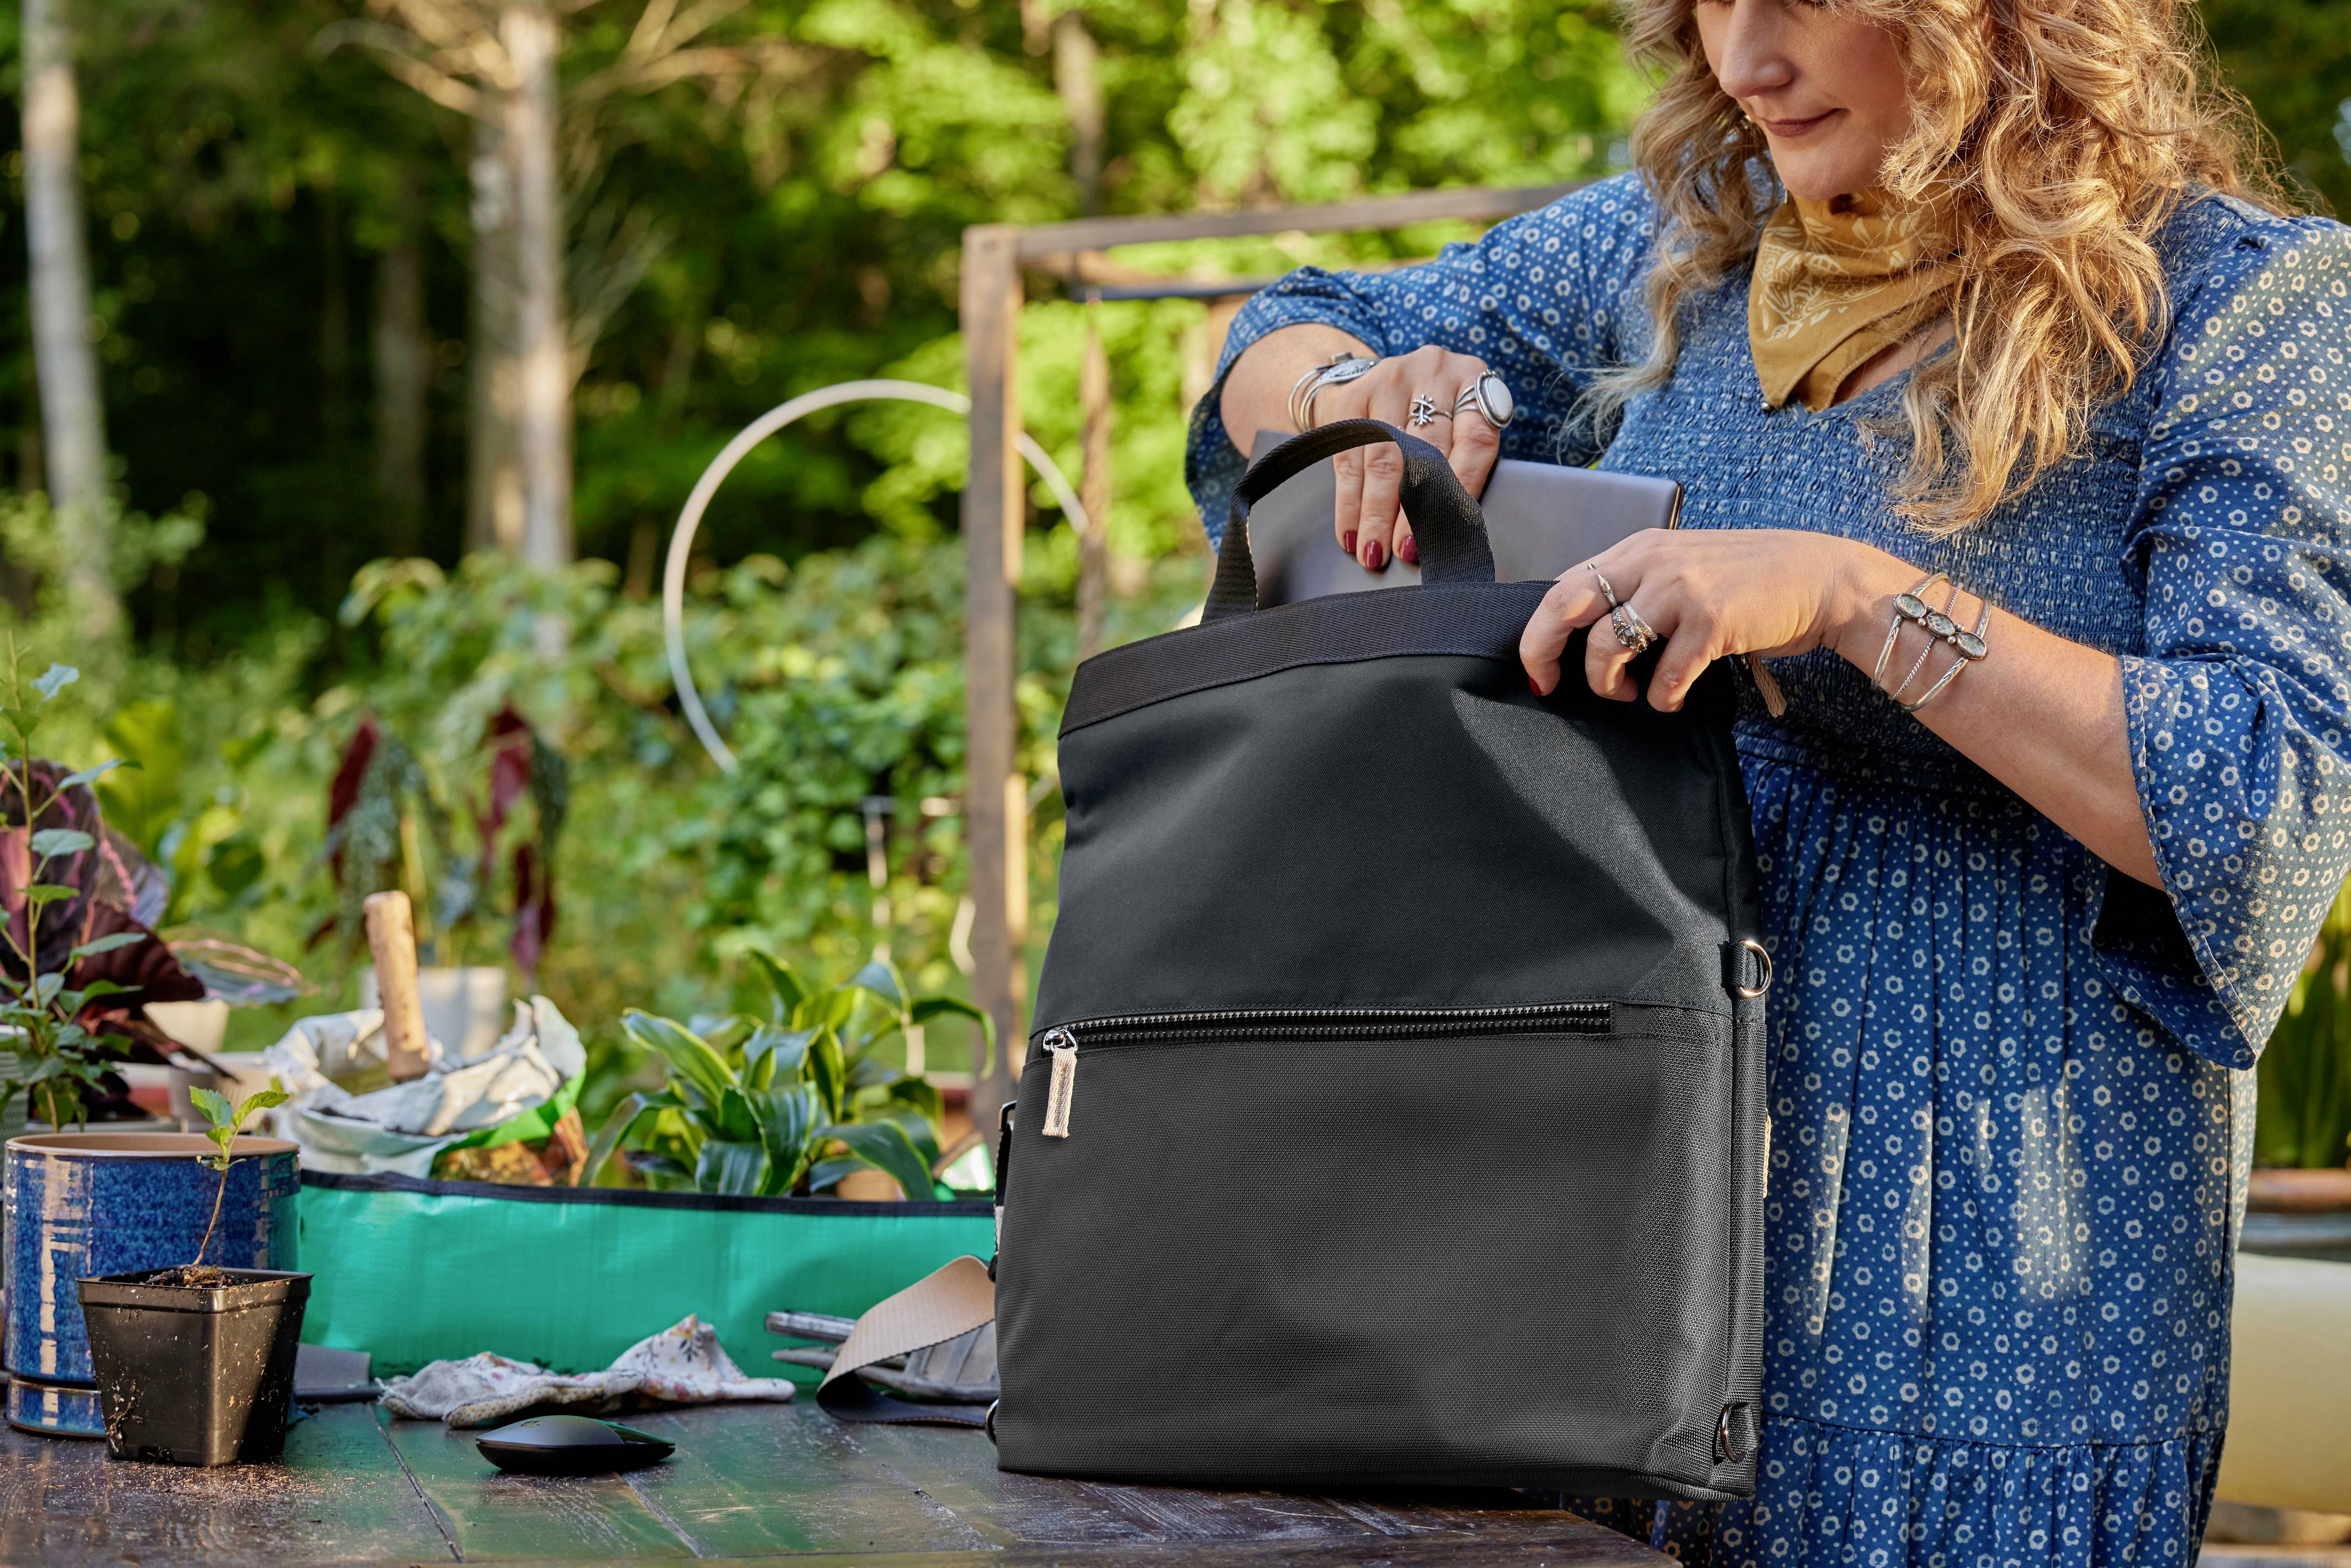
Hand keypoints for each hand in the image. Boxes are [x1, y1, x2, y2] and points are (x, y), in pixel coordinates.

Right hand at [1305, 346, 1501, 571]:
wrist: (1387, 380)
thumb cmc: (1436, 417)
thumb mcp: (1460, 427)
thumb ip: (1462, 465)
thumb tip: (1453, 533)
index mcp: (1473, 381)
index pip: (1474, 442)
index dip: (1461, 490)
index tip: (1447, 531)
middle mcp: (1433, 371)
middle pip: (1422, 451)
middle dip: (1410, 509)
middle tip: (1401, 551)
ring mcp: (1389, 379)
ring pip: (1381, 457)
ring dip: (1374, 512)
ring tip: (1371, 550)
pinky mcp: (1353, 395)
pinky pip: (1348, 456)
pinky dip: (1348, 500)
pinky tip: (1350, 530)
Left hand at [1522, 529, 1894, 711]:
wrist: (1820, 578)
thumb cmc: (1745, 582)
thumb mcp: (1680, 569)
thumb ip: (1635, 589)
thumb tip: (1583, 636)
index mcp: (1637, 549)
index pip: (1564, 587)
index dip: (1539, 633)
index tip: (1539, 670)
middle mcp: (1652, 561)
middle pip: (1567, 607)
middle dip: (1546, 653)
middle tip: (1551, 686)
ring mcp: (1682, 589)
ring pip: (1609, 645)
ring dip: (1610, 684)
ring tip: (1630, 692)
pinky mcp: (1712, 621)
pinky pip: (1664, 676)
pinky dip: (1661, 698)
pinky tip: (1671, 698)